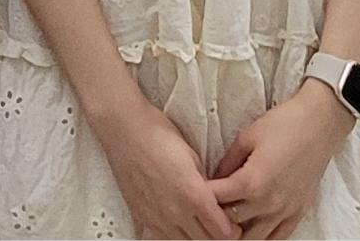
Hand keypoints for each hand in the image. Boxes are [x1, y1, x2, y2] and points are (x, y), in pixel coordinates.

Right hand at [85, 91, 238, 238]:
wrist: (124, 129)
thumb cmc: (160, 134)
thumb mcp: (193, 156)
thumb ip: (206, 184)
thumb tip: (215, 200)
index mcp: (193, 195)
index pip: (222, 233)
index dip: (233, 230)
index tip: (235, 222)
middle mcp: (175, 213)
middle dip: (218, 236)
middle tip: (221, 224)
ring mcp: (156, 217)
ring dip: (197, 237)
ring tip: (200, 224)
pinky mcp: (141, 216)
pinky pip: (163, 238)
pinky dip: (176, 235)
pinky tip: (179, 222)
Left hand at [208, 83, 350, 240]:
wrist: (320, 124)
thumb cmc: (283, 124)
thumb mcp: (246, 137)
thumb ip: (227, 163)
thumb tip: (214, 179)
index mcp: (251, 182)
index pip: (215, 201)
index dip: (201, 196)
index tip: (194, 191)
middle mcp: (267, 203)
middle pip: (230, 224)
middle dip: (215, 216)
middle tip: (207, 207)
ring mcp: (284, 212)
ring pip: (252, 239)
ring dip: (237, 232)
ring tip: (227, 220)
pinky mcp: (298, 214)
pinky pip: (276, 238)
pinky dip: (261, 237)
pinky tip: (251, 230)